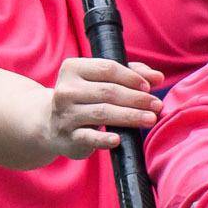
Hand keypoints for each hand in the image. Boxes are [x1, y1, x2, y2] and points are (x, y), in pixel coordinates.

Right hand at [41, 57, 162, 157]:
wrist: (50, 124)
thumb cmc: (85, 97)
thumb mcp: (101, 80)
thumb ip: (131, 74)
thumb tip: (158, 77)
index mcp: (73, 68)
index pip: (108, 69)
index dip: (131, 77)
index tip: (149, 87)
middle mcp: (66, 90)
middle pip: (108, 91)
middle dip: (136, 98)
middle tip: (157, 105)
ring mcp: (65, 114)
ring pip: (102, 113)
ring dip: (130, 116)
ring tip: (150, 119)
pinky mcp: (68, 137)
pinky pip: (88, 137)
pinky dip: (104, 139)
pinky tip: (119, 139)